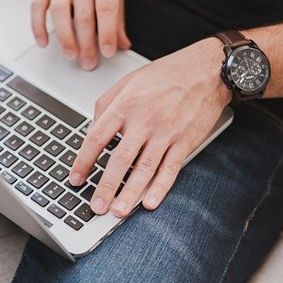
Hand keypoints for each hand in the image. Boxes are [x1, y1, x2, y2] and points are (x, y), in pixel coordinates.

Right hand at [32, 0, 131, 69]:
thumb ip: (118, 14)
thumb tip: (122, 43)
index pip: (106, 8)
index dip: (107, 33)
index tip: (109, 51)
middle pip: (83, 15)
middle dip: (87, 43)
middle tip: (89, 62)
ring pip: (60, 12)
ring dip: (65, 37)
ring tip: (71, 54)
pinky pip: (37, 7)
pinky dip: (38, 26)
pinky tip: (44, 42)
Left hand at [68, 38, 231, 216]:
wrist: (207, 70)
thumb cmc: (167, 75)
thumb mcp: (129, 81)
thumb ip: (106, 104)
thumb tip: (91, 129)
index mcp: (125, 104)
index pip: (96, 136)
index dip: (83, 160)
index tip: (76, 177)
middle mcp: (144, 119)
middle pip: (119, 159)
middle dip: (105, 186)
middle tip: (95, 206)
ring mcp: (166, 132)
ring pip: (144, 169)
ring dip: (129, 193)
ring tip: (118, 211)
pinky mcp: (185, 141)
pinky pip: (170, 169)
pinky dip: (160, 188)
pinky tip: (149, 202)